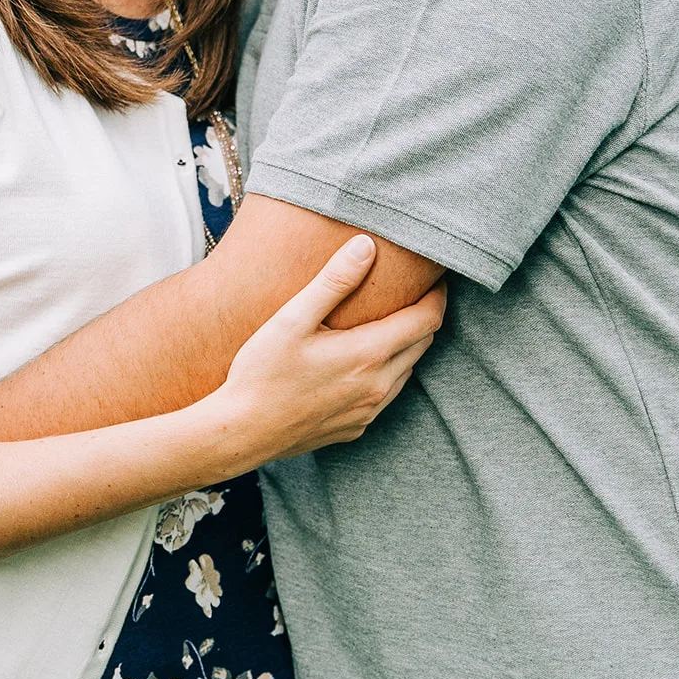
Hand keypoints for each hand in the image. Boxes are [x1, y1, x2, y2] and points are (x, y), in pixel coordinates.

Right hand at [218, 234, 445, 464]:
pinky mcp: (355, 428)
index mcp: (368, 354)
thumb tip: (366, 246)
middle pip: (422, 344)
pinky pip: (384, 395)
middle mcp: (378, 386)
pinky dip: (384, 373)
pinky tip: (359, 363)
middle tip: (413, 294)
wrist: (241, 433)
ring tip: (388, 323)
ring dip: (405, 346)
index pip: (427, 320)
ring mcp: (368, 411)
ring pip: (405, 371)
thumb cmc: (262, 372)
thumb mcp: (293, 318)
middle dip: (423, 316)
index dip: (437, 295)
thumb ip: (334, 281)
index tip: (435, 277)